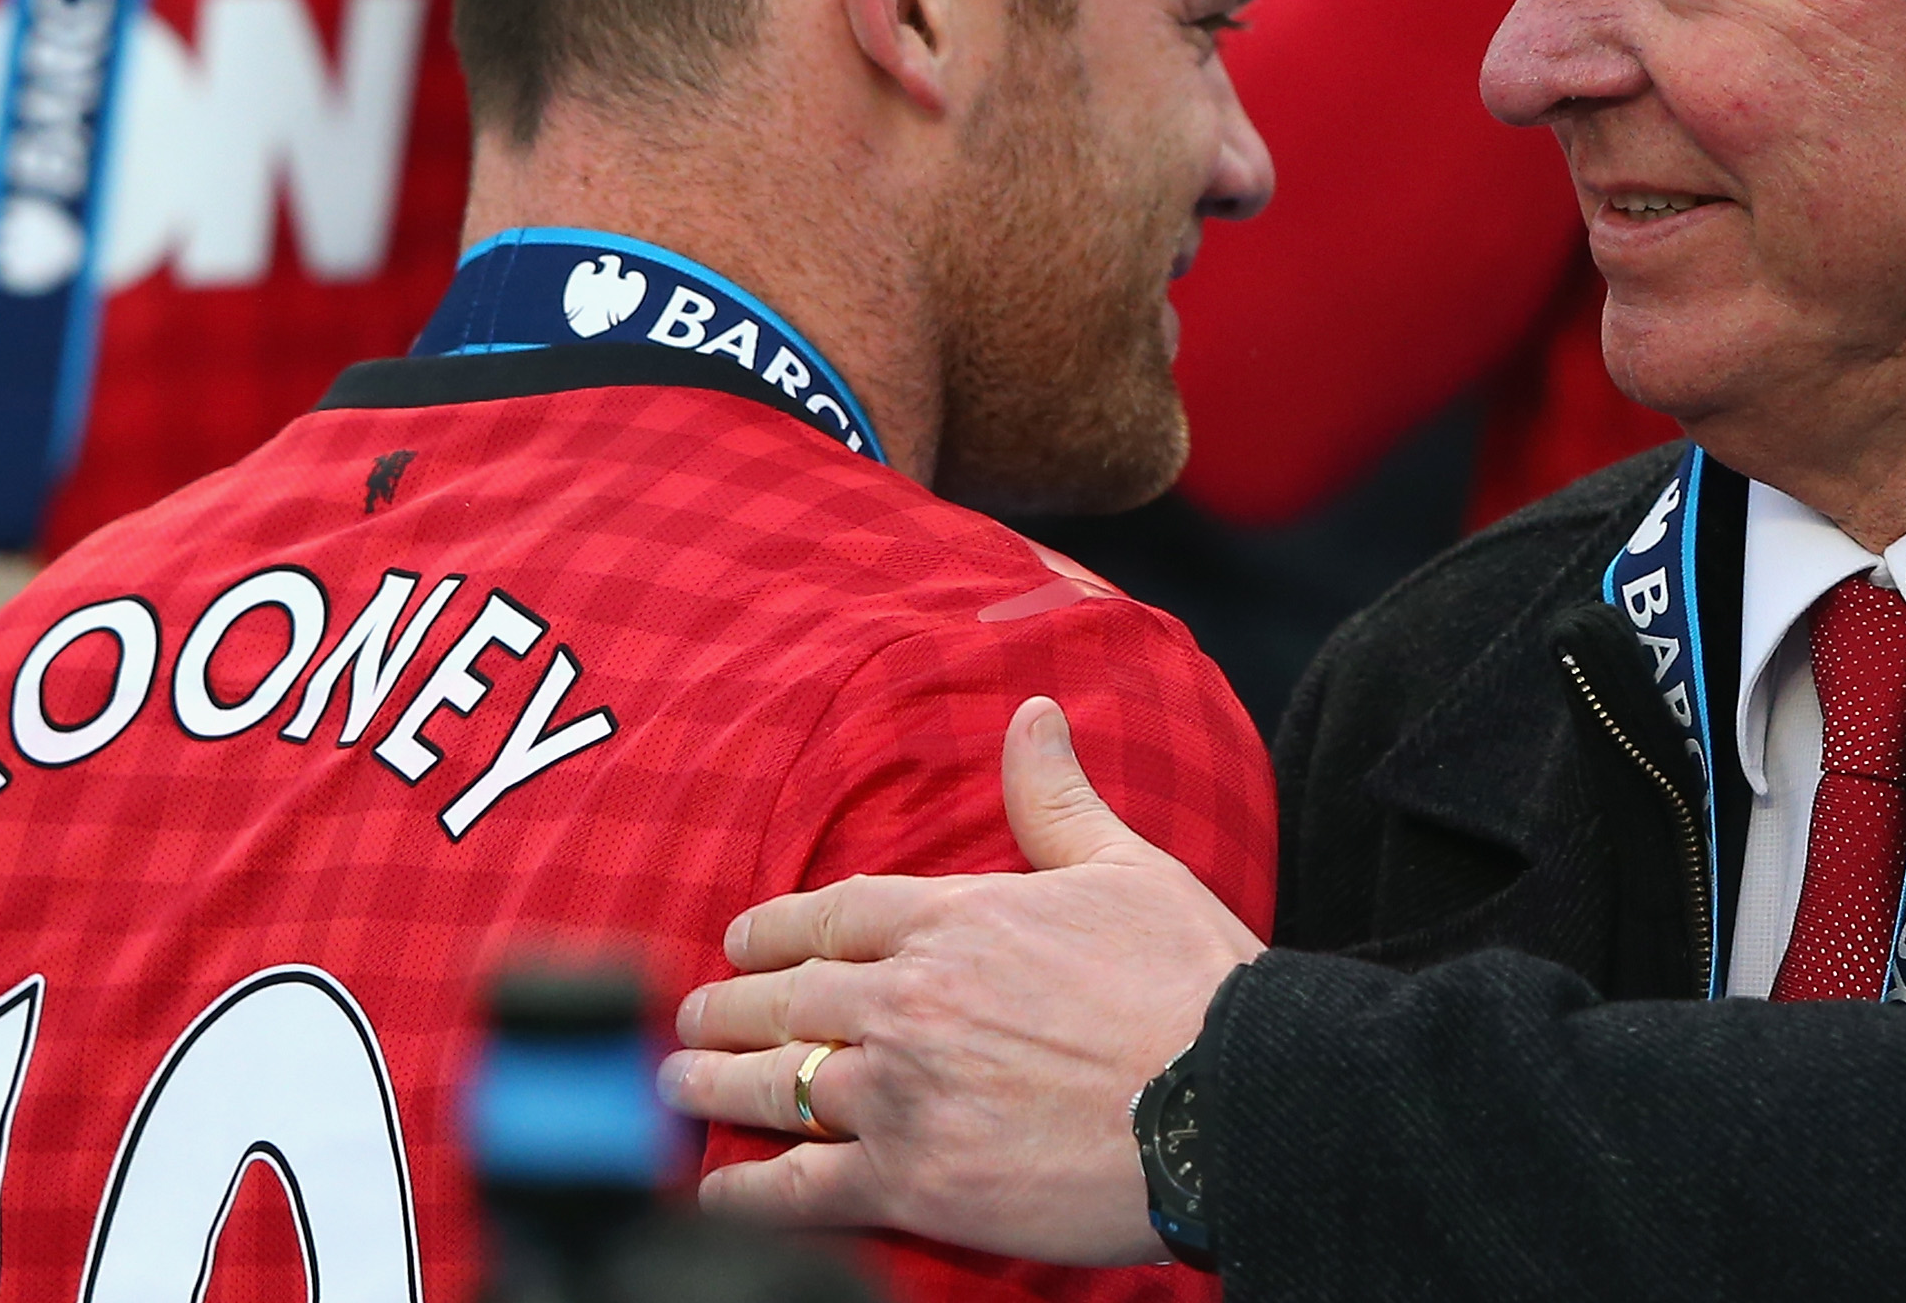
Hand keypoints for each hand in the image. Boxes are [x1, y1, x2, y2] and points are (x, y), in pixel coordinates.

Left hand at [661, 698, 1265, 1264]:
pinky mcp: (914, 1184)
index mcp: (956, 920)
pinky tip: (716, 1188)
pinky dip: (748, 1191)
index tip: (741, 938)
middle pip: (788, 998)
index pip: (834, 914)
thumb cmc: (1191, 984)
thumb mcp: (1127, 868)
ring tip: (676, 1087)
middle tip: (691, 1020)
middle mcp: (910, 1001)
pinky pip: (801, 1190)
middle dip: (729, 1008)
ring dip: (715, 1086)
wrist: (1228, 1101)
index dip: (776, 927)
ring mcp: (903, 1094)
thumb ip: (1057, 798)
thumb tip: (1033, 714)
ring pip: (777, 1085)